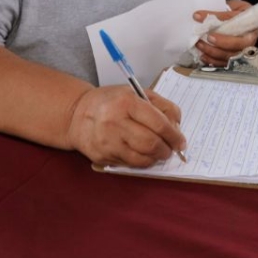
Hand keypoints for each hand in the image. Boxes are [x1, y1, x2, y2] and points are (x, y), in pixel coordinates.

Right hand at [65, 84, 185, 166]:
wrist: (77, 115)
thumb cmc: (111, 102)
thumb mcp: (136, 93)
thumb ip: (161, 106)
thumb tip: (177, 126)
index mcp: (126, 102)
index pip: (158, 123)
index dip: (174, 135)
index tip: (181, 141)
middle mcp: (115, 122)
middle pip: (151, 143)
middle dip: (166, 149)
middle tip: (171, 149)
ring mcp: (107, 141)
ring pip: (142, 158)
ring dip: (156, 157)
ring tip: (159, 152)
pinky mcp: (102, 156)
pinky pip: (130, 164)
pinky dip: (142, 162)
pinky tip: (144, 155)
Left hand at [193, 0, 257, 66]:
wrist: (246, 22)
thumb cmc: (240, 14)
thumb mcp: (234, 7)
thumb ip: (220, 12)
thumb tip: (198, 16)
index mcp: (250, 25)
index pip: (235, 23)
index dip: (218, 19)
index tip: (201, 18)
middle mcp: (249, 40)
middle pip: (236, 45)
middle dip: (219, 42)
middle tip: (205, 38)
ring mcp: (243, 51)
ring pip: (229, 56)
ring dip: (212, 52)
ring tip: (199, 45)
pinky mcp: (236, 60)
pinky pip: (224, 63)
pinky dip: (212, 60)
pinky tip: (203, 55)